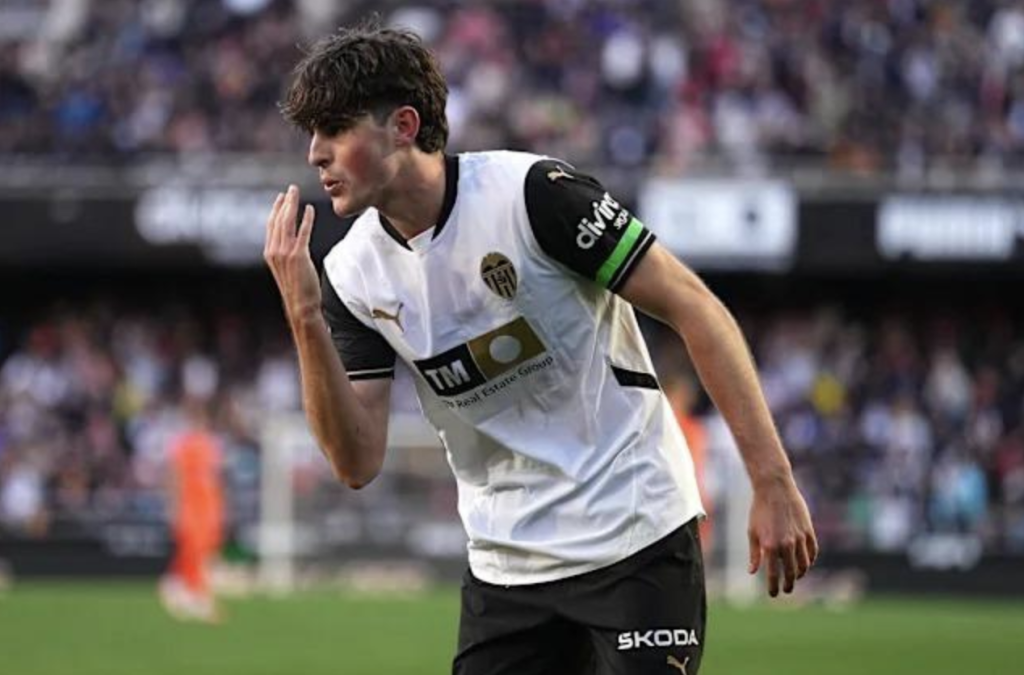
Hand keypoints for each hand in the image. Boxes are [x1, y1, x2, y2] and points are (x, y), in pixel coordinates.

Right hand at [264, 185, 319, 323]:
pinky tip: (310, 210)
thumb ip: (286, 255)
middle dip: (284, 202)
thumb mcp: (286, 269)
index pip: (271, 225)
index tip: (282, 198)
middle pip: (278, 220)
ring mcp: (285, 253)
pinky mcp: (298, 256)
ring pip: (287, 222)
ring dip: (292, 205)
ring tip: (297, 193)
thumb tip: (293, 245)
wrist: (301, 305)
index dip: (276, 209)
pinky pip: (303, 232)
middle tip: (291, 189)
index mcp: (270, 253)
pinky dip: (306, 219)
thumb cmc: (297, 289)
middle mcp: (274, 251)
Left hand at [747, 474, 817, 596]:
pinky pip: (812, 552)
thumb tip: (752, 572)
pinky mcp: (809, 531)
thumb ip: (754, 554)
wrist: (774, 488)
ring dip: (799, 574)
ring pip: (804, 564)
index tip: (774, 594)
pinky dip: (810, 560)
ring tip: (794, 577)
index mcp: (770, 546)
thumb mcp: (752, 532)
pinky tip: (805, 563)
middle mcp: (786, 544)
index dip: (774, 587)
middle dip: (788, 584)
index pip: (774, 574)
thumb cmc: (759, 510)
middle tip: (786, 590)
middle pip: (791, 573)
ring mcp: (799, 538)